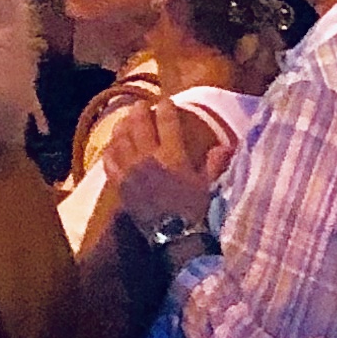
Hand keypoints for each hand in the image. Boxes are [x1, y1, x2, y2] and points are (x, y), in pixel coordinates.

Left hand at [95, 92, 227, 236]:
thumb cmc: (195, 211)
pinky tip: (111, 144)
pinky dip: (110, 148)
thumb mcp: (209, 185)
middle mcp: (149, 156)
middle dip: (140, 110)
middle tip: (142, 105)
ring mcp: (131, 169)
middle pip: (139, 124)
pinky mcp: (120, 183)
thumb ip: (215, 162)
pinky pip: (109, 160)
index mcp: (172, 155)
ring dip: (123, 125)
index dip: (166, 108)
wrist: (175, 237)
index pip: (167, 122)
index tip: (166, 101)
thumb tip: (227, 144)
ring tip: (125, 120)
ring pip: (121, 138)